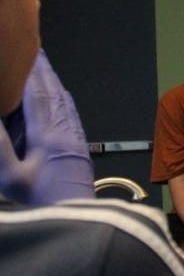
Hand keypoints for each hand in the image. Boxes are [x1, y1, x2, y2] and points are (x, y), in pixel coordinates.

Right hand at [0, 51, 93, 204]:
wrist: (78, 223)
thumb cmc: (42, 204)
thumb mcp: (10, 177)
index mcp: (49, 136)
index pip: (40, 95)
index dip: (32, 72)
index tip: (28, 52)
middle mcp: (66, 133)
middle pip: (56, 94)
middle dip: (45, 72)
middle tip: (37, 52)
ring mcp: (76, 141)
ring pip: (66, 104)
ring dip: (55, 84)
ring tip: (44, 70)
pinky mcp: (80, 151)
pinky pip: (72, 117)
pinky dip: (63, 102)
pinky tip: (60, 101)